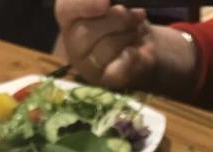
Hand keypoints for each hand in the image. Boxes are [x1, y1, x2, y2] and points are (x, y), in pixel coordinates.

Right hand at [55, 0, 197, 93]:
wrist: (147, 48)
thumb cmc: (128, 22)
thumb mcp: (117, 7)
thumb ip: (104, 3)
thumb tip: (109, 1)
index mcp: (70, 20)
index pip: (64, 10)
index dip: (83, 3)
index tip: (106, 0)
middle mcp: (74, 46)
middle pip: (87, 29)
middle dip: (116, 19)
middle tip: (134, 16)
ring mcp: (89, 66)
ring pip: (105, 48)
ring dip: (128, 35)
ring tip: (137, 31)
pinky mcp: (107, 82)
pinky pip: (119, 67)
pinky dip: (134, 55)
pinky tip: (139, 49)